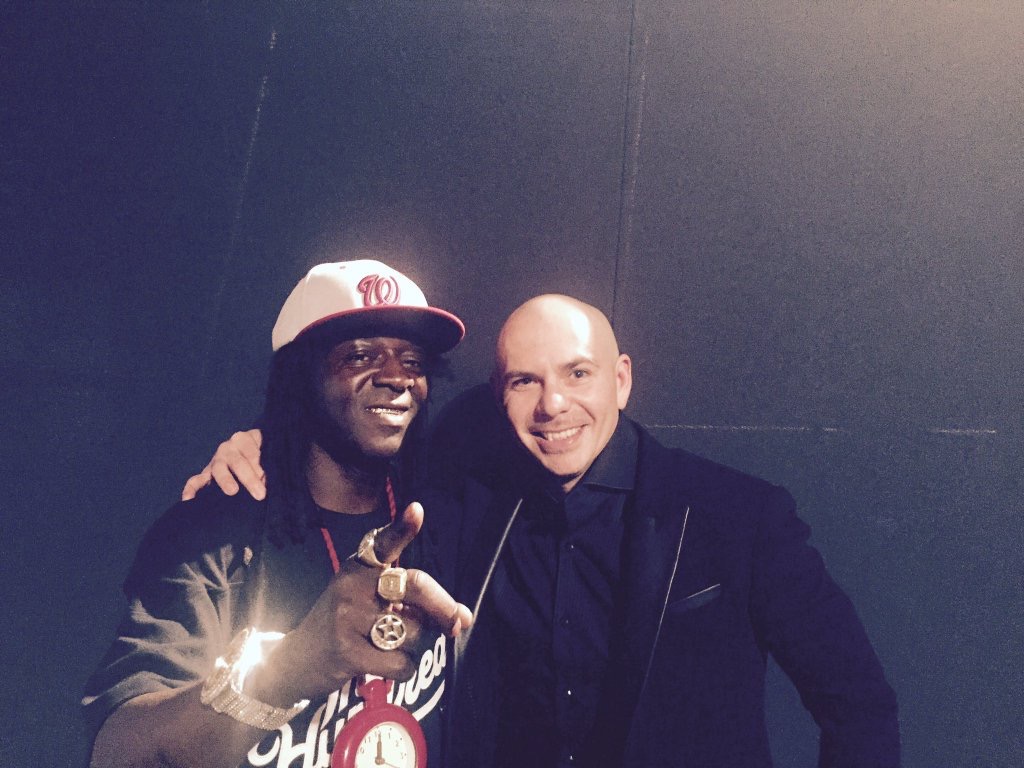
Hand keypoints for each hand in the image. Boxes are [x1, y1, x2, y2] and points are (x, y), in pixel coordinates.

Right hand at [181, 429, 265, 500]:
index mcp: (244, 439)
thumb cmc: (261, 456)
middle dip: (249, 478)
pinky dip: (191, 489)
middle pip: (237, 462)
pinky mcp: (206, 474)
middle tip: (260, 494)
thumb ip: (266, 466)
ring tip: (233, 491)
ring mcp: (216, 461)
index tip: (266, 476)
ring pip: (218, 469)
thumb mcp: (265, 454)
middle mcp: (228, 448)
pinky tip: (189, 499)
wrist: (250, 454)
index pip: (252, 451)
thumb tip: (266, 481)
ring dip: (226, 481)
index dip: (259, 464)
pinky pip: (195, 481)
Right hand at [247, 501, 472, 704]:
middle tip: (460, 621)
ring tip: (387, 647)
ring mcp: (348, 618)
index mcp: (359, 567)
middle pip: (416, 587)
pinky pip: (402, 662)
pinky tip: (382, 667)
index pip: (384, 543)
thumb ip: (409, 601)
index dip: (402, 528)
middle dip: (445, 607)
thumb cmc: (343, 626)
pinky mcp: (348, 652)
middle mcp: (352, 586)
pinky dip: (403, 669)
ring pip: (415, 632)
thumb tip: (462, 617)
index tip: (417, 511)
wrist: (293, 662)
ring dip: (414, 646)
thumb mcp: (365, 599)